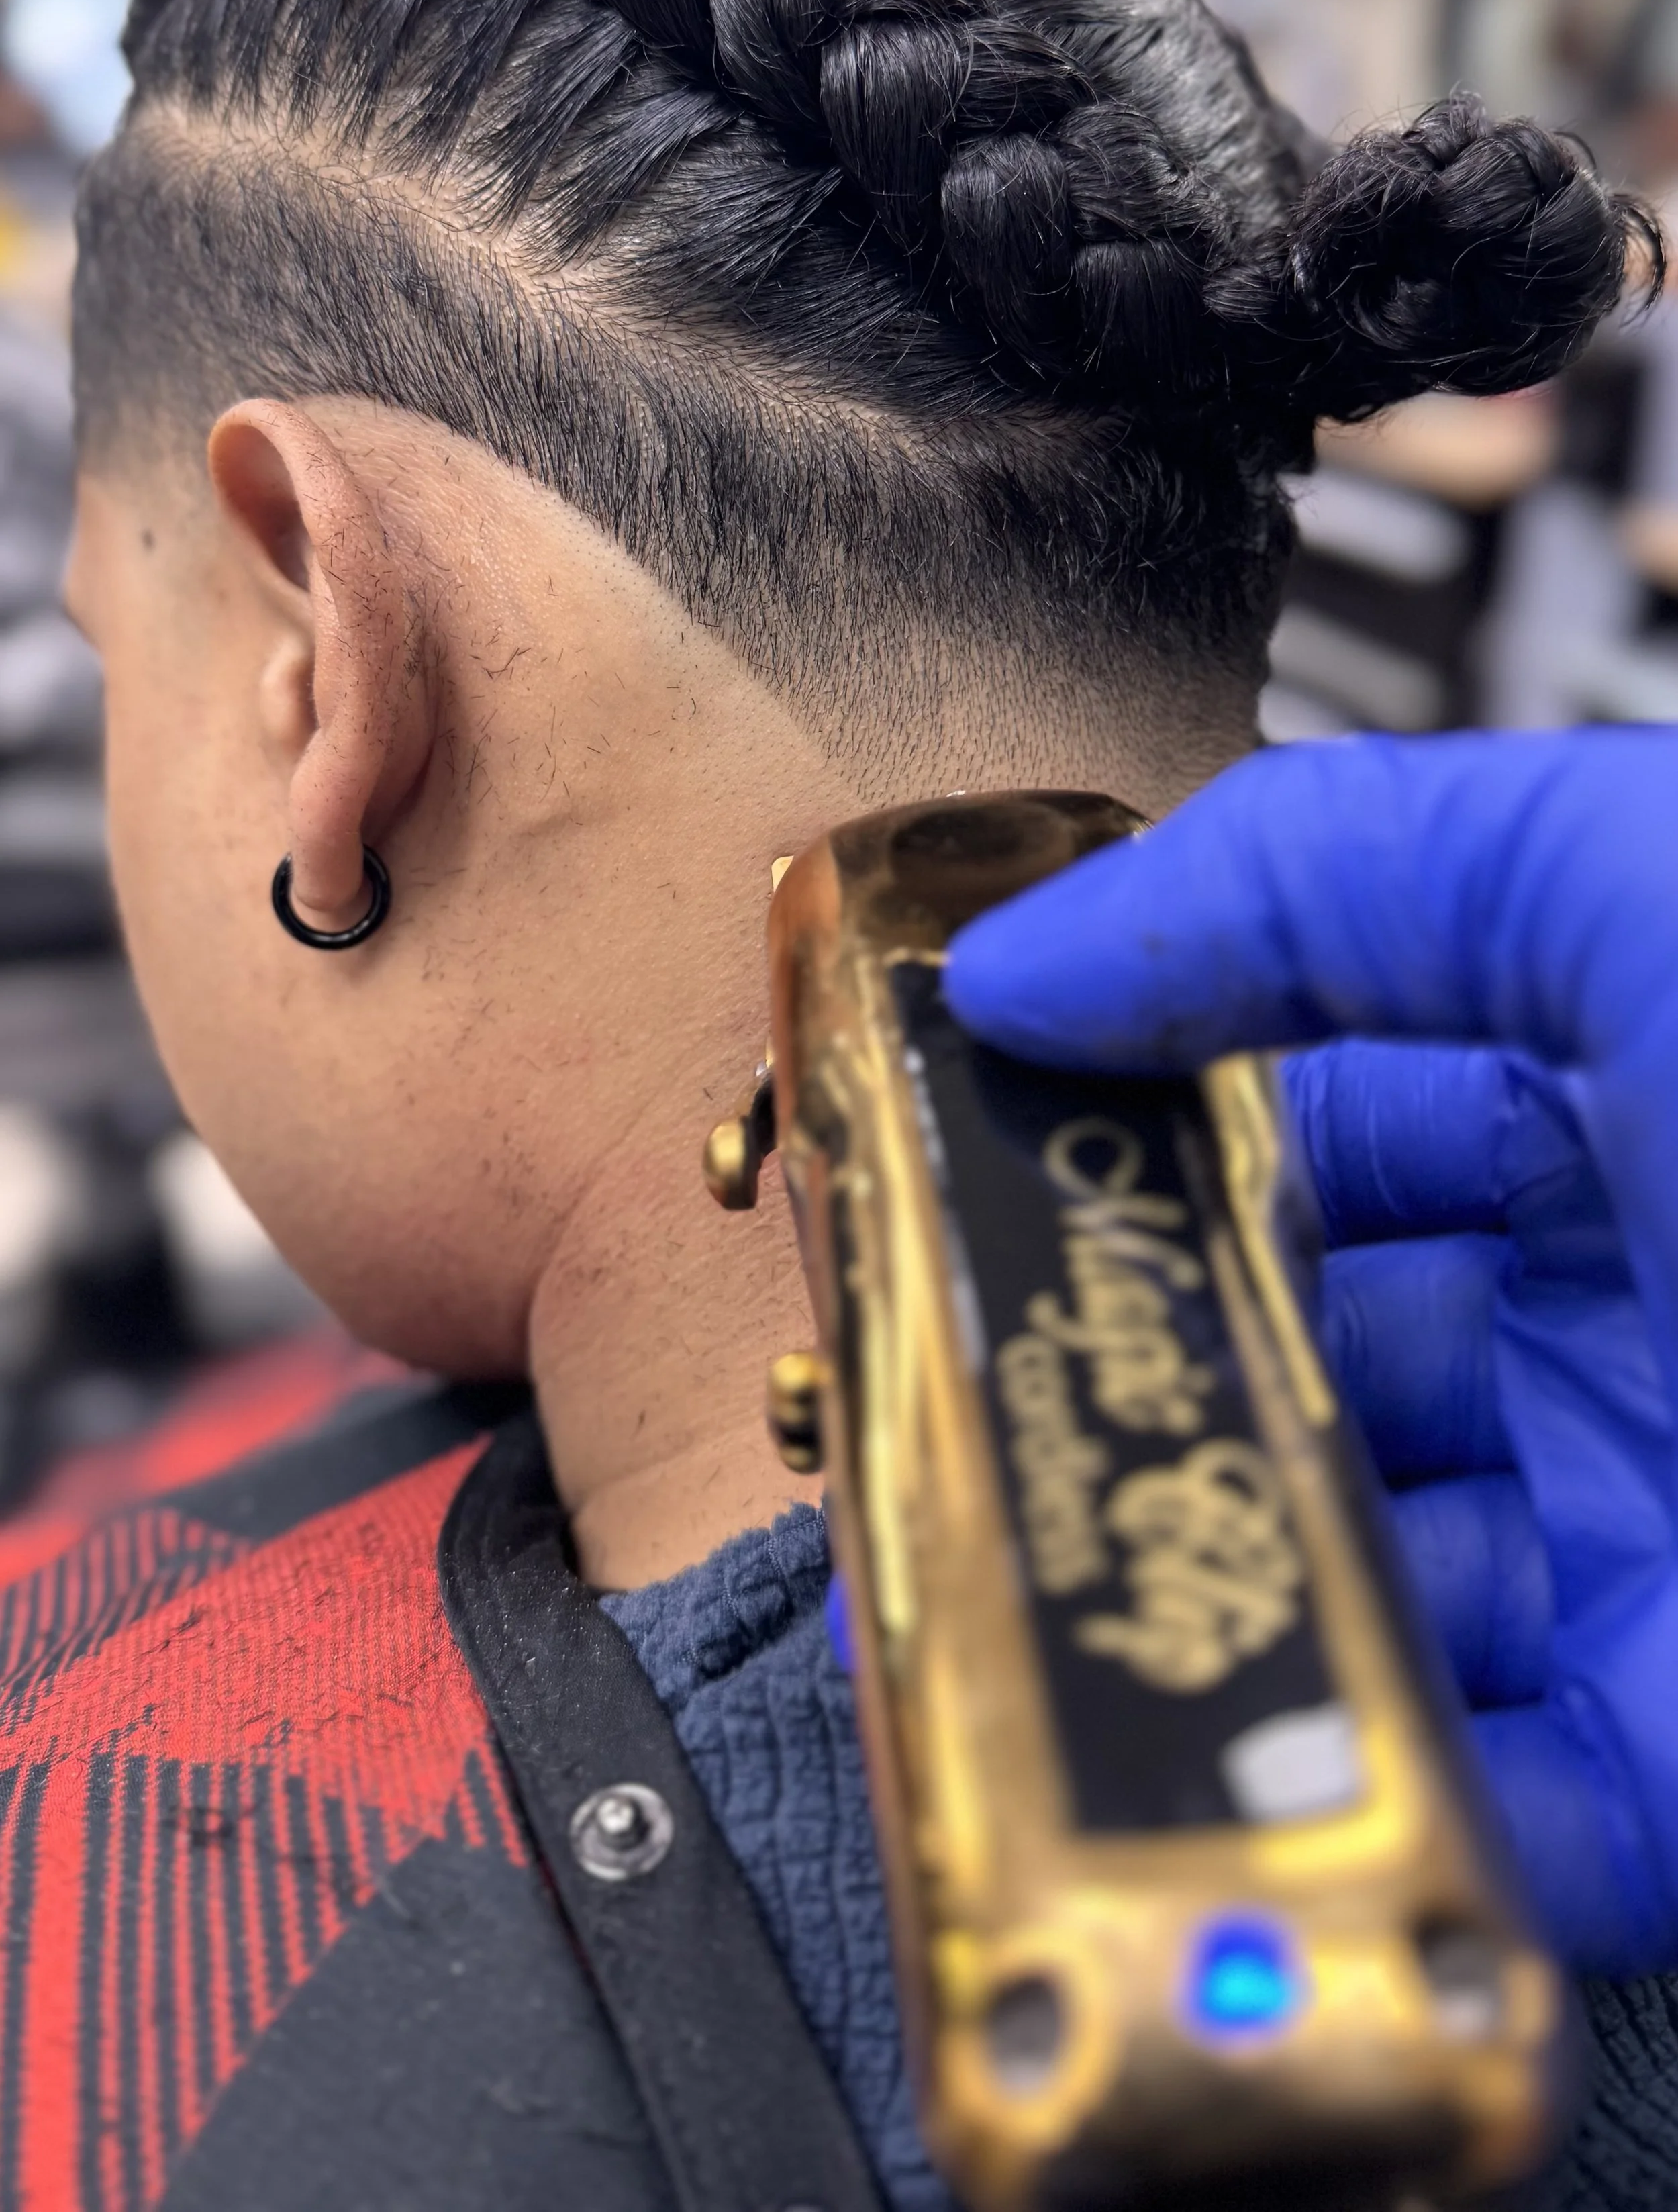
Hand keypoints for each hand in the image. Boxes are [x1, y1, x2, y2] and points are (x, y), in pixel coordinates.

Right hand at [944, 730, 1677, 1974]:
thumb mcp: (1631, 891)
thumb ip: (1316, 878)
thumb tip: (1023, 957)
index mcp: (1598, 1112)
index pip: (1297, 1122)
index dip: (1120, 1137)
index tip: (948, 1169)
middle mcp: (1604, 1327)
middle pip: (1296, 1370)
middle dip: (1119, 1379)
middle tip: (936, 1392)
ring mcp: (1635, 1546)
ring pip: (1346, 1594)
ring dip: (1195, 1585)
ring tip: (1029, 1562)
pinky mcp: (1677, 1759)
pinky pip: (1474, 1802)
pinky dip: (1346, 1790)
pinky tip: (1211, 1726)